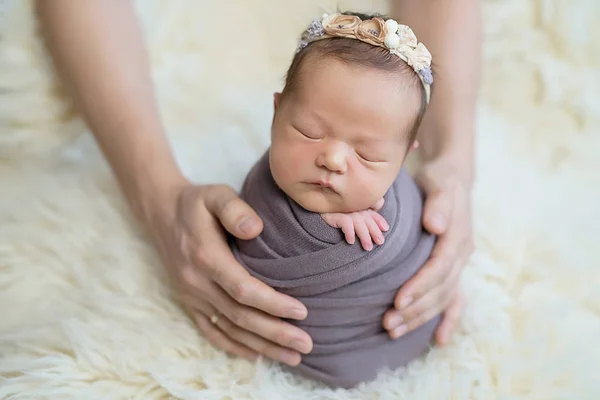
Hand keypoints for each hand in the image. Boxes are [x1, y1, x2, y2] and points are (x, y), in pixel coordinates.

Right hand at [145, 182, 312, 365]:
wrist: (161, 212)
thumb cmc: (196, 203)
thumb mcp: (215, 195)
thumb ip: (235, 209)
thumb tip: (256, 229)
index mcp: (206, 257)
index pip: (243, 289)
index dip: (272, 304)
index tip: (301, 312)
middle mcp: (197, 282)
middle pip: (240, 316)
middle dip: (275, 333)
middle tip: (305, 346)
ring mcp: (191, 295)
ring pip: (229, 329)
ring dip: (260, 346)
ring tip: (291, 357)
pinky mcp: (189, 302)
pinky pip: (211, 330)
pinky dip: (233, 346)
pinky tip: (256, 355)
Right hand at [321, 198, 388, 250]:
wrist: (313, 206)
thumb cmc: (332, 212)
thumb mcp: (347, 213)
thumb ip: (360, 214)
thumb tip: (373, 216)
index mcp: (357, 205)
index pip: (371, 212)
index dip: (379, 220)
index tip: (386, 228)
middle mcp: (352, 206)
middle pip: (367, 219)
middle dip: (374, 231)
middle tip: (380, 242)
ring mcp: (344, 209)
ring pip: (359, 222)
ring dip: (364, 235)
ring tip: (367, 247)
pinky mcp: (334, 214)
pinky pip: (346, 223)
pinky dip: (349, 232)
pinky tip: (351, 241)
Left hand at [383, 158, 473, 345]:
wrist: (452, 177)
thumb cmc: (440, 180)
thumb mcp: (440, 184)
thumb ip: (438, 204)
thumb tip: (436, 225)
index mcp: (457, 238)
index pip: (439, 268)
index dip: (420, 286)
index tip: (399, 301)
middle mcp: (461, 255)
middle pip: (439, 290)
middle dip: (415, 310)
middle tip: (387, 325)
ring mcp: (459, 264)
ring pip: (442, 298)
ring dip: (420, 318)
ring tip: (394, 332)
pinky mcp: (453, 268)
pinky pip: (454, 299)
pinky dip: (448, 320)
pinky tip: (439, 341)